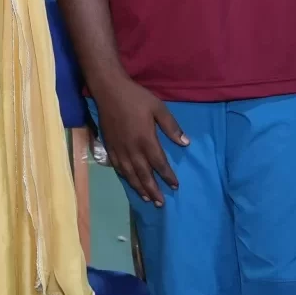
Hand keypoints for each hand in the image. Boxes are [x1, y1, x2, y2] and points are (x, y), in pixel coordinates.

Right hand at [93, 73, 187, 204]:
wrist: (109, 91)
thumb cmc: (136, 98)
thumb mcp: (158, 108)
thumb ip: (171, 127)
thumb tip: (185, 143)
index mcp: (146, 140)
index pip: (159, 164)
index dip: (167, 176)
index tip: (175, 185)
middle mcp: (132, 149)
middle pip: (144, 175)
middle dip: (154, 189)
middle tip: (161, 203)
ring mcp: (120, 150)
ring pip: (130, 174)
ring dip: (139, 188)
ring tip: (148, 199)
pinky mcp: (110, 147)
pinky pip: (118, 167)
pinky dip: (126, 178)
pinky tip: (130, 182)